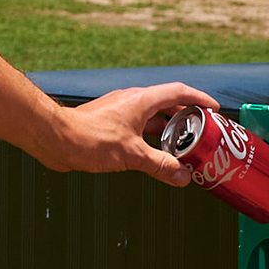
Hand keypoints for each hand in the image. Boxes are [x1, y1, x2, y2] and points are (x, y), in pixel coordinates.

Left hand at [44, 82, 218, 185]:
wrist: (54, 139)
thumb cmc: (90, 139)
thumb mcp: (132, 155)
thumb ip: (161, 165)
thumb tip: (183, 176)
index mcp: (142, 100)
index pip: (179, 92)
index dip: (199, 100)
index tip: (214, 110)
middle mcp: (132, 102)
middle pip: (167, 107)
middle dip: (186, 120)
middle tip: (201, 134)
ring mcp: (119, 113)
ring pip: (152, 120)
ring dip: (167, 133)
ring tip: (182, 150)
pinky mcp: (109, 126)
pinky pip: (137, 130)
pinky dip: (150, 141)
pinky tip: (154, 157)